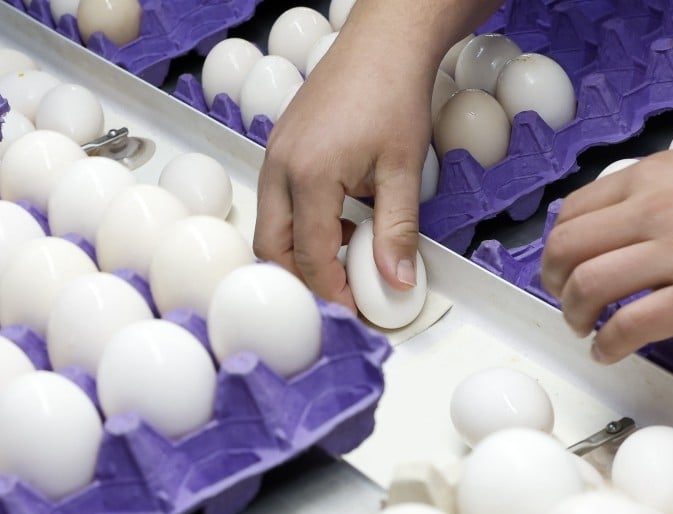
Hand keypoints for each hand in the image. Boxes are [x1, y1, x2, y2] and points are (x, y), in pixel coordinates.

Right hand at [253, 21, 433, 309]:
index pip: (311, 256)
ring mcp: (275, 155)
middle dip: (302, 280)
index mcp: (309, 176)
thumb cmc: (393, 94)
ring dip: (299, 253)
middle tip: (339, 297)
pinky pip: (277, 202)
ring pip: (270, 226)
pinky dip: (299, 226)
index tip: (355, 311)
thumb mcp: (402, 170)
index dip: (333, 292)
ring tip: (343, 262)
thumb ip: (397, 231)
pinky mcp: (280, 147)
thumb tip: (397, 282)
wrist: (383, 44)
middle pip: (272, 248)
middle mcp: (280, 167)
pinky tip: (337, 225)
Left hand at [541, 121, 672, 363]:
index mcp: (652, 177)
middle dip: (551, 281)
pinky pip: (630, 325)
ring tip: (584, 327)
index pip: (573, 212)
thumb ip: (658, 193)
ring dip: (573, 314)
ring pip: (588, 286)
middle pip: (567, 249)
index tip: (562, 265)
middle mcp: (654, 210)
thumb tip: (623, 225)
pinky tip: (609, 350)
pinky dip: (607, 344)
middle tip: (562, 298)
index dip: (556, 246)